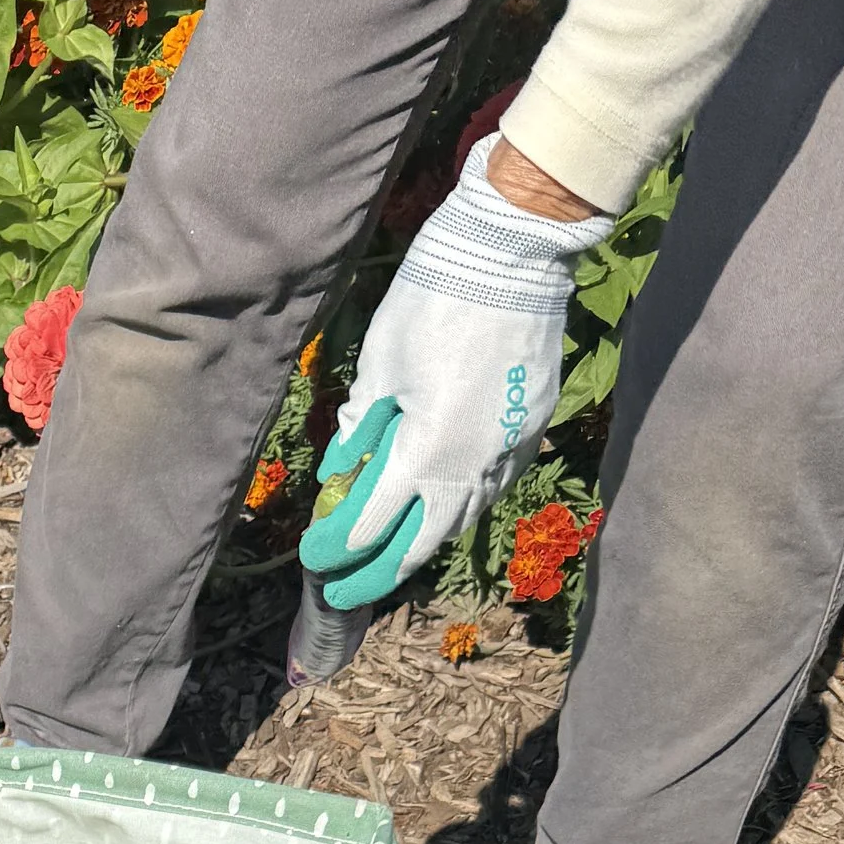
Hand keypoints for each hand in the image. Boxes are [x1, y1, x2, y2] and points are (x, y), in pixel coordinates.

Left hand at [298, 135, 612, 611]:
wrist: (514, 252)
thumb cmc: (434, 297)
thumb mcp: (378, 361)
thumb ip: (359, 426)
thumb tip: (339, 472)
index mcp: (423, 452)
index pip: (369, 524)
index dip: (336, 547)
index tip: (312, 557)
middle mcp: (469, 465)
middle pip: (418, 544)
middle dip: (375, 575)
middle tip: (343, 591)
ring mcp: (507, 451)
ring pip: (461, 520)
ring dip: (420, 544)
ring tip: (388, 557)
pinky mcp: (530, 430)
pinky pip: (493, 487)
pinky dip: (461, 507)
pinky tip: (441, 508)